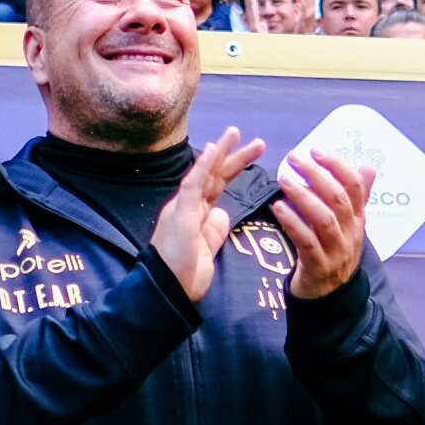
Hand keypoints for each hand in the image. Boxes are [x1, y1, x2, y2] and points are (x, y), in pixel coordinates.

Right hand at [153, 129, 260, 303]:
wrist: (168, 292)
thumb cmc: (184, 275)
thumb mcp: (207, 250)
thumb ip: (214, 230)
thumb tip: (223, 212)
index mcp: (194, 214)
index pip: (215, 186)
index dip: (230, 168)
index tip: (246, 153)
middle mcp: (187, 206)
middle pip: (213, 175)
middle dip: (234, 156)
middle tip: (255, 141)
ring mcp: (183, 208)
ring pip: (204, 173)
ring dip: (221, 152)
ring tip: (236, 133)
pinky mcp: (180, 214)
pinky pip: (192, 185)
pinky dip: (203, 166)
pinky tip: (213, 150)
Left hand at [269, 147, 372, 300]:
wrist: (328, 297)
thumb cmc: (333, 252)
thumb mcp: (349, 226)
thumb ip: (356, 197)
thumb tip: (368, 167)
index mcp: (358, 220)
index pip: (356, 187)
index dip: (337, 166)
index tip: (316, 150)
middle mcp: (351, 234)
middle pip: (339, 200)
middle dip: (317, 175)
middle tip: (295, 158)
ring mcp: (336, 252)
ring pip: (324, 219)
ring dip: (303, 196)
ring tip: (284, 179)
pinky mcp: (318, 267)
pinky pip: (306, 242)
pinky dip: (293, 222)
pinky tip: (278, 208)